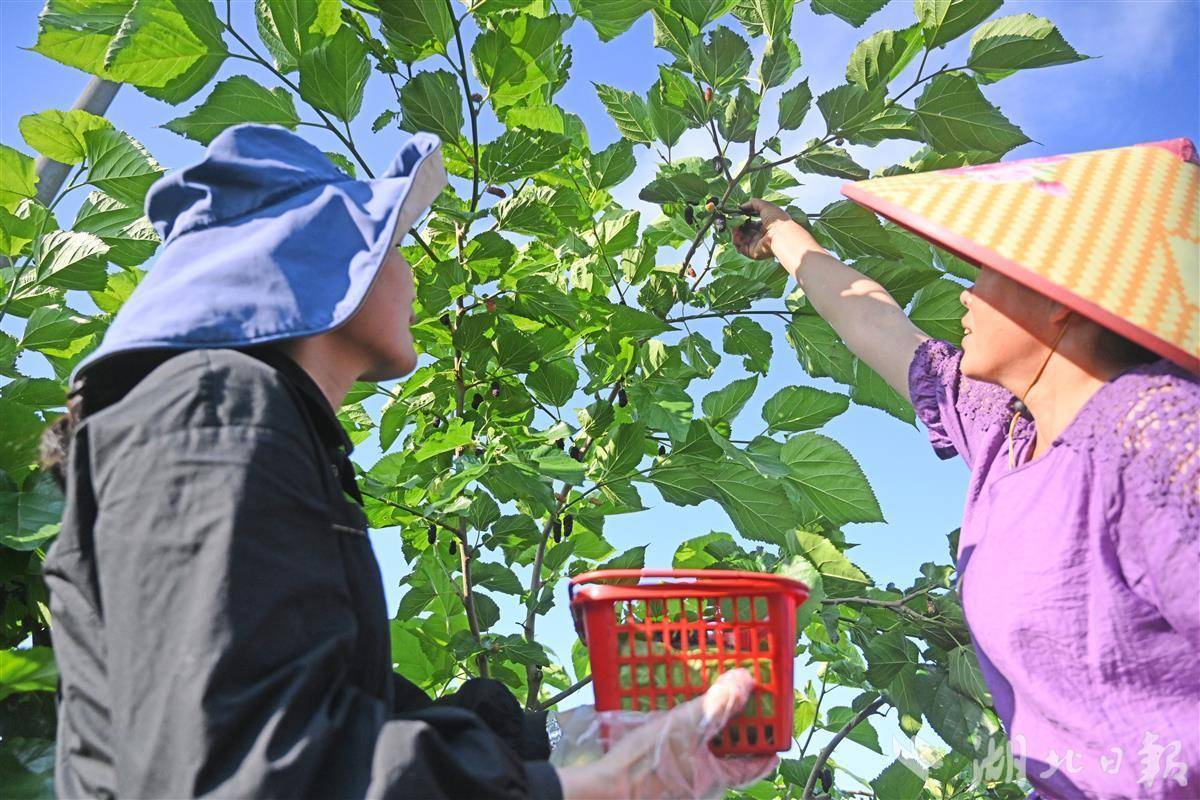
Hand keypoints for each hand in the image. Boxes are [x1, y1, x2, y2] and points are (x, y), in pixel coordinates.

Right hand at [554, 669, 777, 798]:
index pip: (756, 764)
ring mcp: (678, 784)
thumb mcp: (688, 725)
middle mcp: (701, 786)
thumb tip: (747, 682)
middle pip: (727, 754)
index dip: (769, 742)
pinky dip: (678, 734)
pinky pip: (676, 753)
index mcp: (717, 779)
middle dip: (732, 726)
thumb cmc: (645, 768)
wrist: (599, 794)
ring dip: (703, 726)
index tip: (776, 722)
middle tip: (734, 697)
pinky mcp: (655, 778)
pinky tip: (665, 715)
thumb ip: (720, 703)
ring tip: (699, 698)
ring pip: (701, 752)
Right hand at [731, 199, 793, 259]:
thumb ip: (753, 203)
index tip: (737, 215)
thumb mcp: (766, 206)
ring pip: (741, 239)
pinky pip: (740, 247)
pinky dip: (736, 240)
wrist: (781, 234)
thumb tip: (741, 206)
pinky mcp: (752, 252)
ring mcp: (756, 245)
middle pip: (744, 232)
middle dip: (738, 226)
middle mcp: (761, 236)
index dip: (743, 219)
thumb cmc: (778, 220)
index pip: (751, 224)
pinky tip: (736, 232)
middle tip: (733, 220)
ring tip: (734, 226)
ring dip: (735, 232)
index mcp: (766, 226)